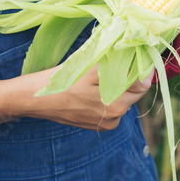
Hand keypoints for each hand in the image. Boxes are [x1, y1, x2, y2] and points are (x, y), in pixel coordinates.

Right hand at [29, 64, 150, 130]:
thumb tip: (144, 74)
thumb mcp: (93, 70)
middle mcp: (113, 120)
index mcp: (117, 108)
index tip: (133, 57)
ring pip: (118, 98)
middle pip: (130, 93)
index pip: (141, 87)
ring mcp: (102, 124)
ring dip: (113, 85)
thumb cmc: (64, 82)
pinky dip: (103, 94)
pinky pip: (106, 106)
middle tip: (110, 62)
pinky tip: (89, 86)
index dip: (139, 70)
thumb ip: (121, 71)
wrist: (35, 98)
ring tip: (96, 74)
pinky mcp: (92, 123)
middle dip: (125, 77)